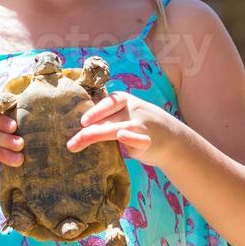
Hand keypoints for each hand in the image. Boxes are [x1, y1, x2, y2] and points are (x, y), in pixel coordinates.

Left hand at [67, 91, 181, 167]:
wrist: (173, 138)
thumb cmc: (142, 124)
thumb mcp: (128, 113)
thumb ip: (109, 117)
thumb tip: (81, 126)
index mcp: (126, 100)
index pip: (109, 103)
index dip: (95, 112)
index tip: (82, 122)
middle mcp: (133, 110)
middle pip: (107, 120)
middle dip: (87, 132)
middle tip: (71, 144)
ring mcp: (142, 126)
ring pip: (116, 130)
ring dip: (96, 136)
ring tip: (78, 145)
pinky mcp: (149, 142)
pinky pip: (138, 139)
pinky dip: (130, 138)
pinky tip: (122, 136)